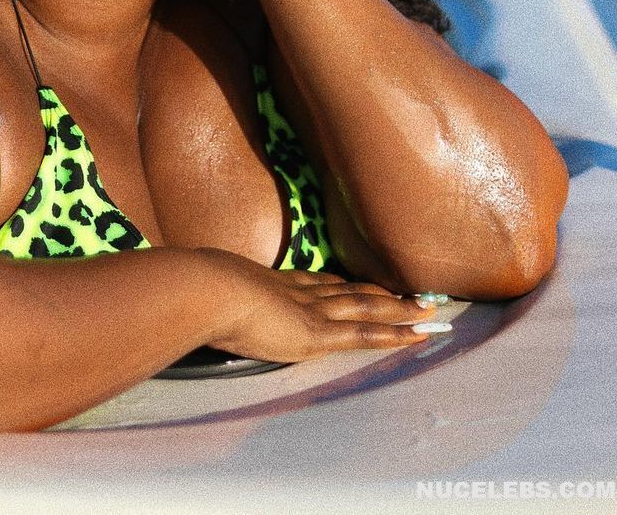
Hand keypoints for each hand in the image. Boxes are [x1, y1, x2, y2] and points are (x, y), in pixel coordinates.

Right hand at [202, 251, 442, 361]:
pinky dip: (395, 334)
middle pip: (349, 290)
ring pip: (367, 307)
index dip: (341, 283)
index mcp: (273, 283)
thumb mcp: (202, 294)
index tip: (357, 282)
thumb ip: (208, 299)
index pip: (317, 283)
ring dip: (400, 309)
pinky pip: (366, 334)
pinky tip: (418, 333)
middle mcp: (300, 292)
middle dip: (380, 292)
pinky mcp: (318, 333)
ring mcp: (312, 311)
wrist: (205, 290)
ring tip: (429, 308)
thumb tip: (188, 297)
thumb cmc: (196, 293)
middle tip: (410, 292)